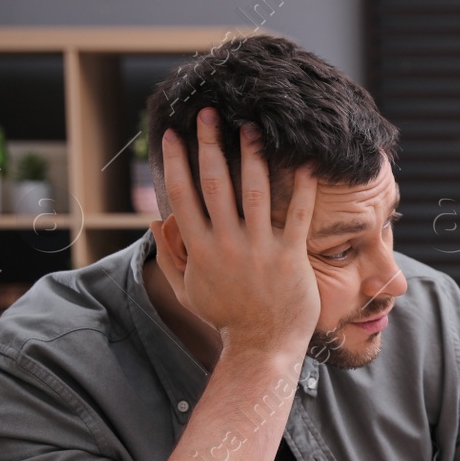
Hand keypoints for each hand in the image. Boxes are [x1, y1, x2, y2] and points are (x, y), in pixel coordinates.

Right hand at [152, 107, 320, 357]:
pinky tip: (305, 162)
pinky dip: (301, 188)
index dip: (176, 162)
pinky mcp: (289, 256)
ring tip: (253, 127)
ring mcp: (260, 249)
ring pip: (255, 192)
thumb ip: (170, 256)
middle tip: (210, 113)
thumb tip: (154, 222)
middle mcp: (227, 244)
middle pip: (215, 184)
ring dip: (253, 156)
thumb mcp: (190, 290)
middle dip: (210, 145)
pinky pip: (298, 215)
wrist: (263, 347)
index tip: (172, 133)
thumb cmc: (227, 318)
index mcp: (200, 249)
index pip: (182, 195)